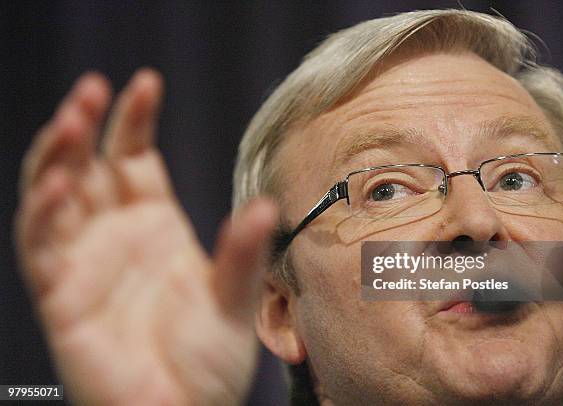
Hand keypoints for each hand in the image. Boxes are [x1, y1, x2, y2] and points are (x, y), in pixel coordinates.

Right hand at [14, 69, 276, 404]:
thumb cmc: (209, 363)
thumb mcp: (236, 300)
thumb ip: (243, 255)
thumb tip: (266, 206)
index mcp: (157, 226)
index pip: (135, 158)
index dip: (134, 121)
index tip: (145, 84)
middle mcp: (117, 236)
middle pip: (90, 166)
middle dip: (87, 125)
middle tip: (94, 88)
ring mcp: (85, 262)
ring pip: (55, 194)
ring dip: (57, 156)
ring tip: (73, 118)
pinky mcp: (60, 294)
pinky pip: (41, 244)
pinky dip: (44, 212)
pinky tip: (60, 184)